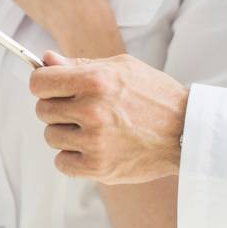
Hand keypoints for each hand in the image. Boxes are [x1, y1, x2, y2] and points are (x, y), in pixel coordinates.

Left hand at [29, 51, 186, 182]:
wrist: (187, 131)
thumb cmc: (154, 95)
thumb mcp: (120, 67)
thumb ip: (79, 64)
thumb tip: (45, 59)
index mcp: (95, 80)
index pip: (39, 83)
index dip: (42, 84)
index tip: (51, 88)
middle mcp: (92, 110)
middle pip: (42, 111)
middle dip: (56, 108)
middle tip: (80, 110)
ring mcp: (95, 142)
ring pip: (51, 136)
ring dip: (65, 133)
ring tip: (92, 129)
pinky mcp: (100, 168)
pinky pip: (62, 162)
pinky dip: (71, 157)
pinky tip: (91, 148)